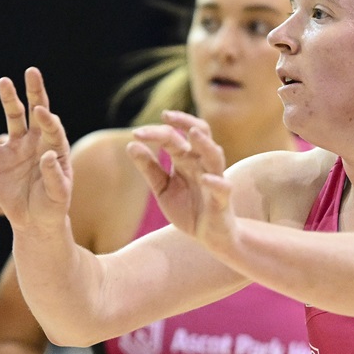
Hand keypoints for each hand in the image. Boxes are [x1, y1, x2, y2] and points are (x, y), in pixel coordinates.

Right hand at [0, 67, 72, 231]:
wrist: (33, 222)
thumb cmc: (51, 208)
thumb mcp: (57, 195)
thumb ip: (54, 176)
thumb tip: (48, 156)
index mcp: (55, 148)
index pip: (52, 128)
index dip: (47, 119)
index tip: (42, 112)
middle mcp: (36, 142)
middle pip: (36, 112)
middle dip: (35, 92)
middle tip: (32, 72)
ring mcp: (16, 147)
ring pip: (12, 118)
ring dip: (8, 100)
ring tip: (4, 81)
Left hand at [128, 110, 238, 252]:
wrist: (209, 237)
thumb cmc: (188, 209)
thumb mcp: (162, 189)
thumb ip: (149, 168)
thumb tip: (131, 145)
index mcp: (186, 160)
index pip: (174, 137)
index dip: (156, 132)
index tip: (136, 133)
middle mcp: (202, 164)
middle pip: (199, 134)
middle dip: (184, 123)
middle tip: (166, 116)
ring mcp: (215, 180)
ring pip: (215, 155)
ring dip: (205, 144)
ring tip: (192, 134)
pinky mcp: (223, 200)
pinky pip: (223, 188)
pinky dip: (215, 182)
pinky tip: (205, 178)